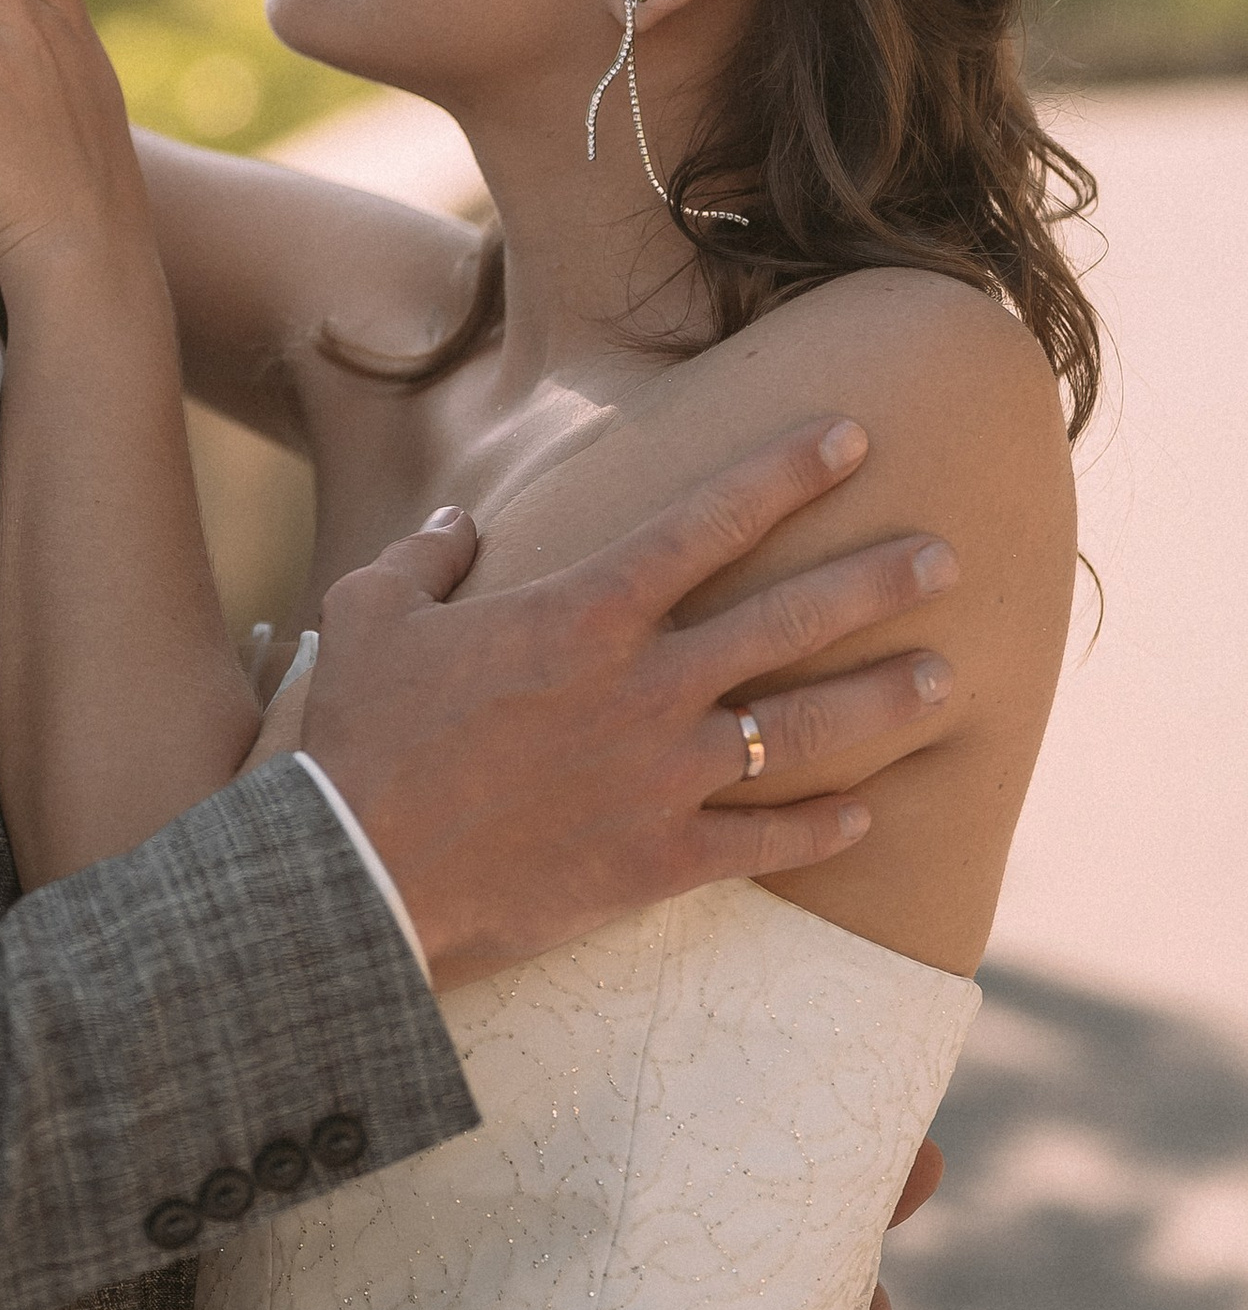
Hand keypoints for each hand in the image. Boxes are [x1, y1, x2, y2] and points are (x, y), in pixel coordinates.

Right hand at [299, 421, 958, 988]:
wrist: (361, 874)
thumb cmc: (360, 735)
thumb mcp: (371, 613)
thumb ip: (428, 557)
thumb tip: (457, 523)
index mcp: (583, 612)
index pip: (708, 521)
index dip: (786, 471)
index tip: (853, 436)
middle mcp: (645, 686)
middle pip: (788, 619)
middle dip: (876, 579)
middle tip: (946, 556)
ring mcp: (663, 778)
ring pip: (804, 732)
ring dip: (884, 703)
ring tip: (948, 678)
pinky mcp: (660, 862)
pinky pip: (767, 843)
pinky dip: (825, 830)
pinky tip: (871, 815)